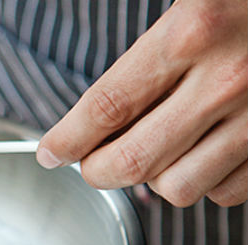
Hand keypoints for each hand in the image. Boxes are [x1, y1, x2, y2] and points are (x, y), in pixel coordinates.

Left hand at [36, 0, 246, 206]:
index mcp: (192, 34)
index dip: (67, 139)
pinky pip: (223, 192)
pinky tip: (197, 155)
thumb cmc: (242, 7)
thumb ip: (143, 65)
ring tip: (151, 154)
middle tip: (88, 164)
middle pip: (133, 160)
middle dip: (97, 171)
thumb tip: (91, 124)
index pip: (106, 106)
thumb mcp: (188, 14)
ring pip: (176, 187)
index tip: (50, 153)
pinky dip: (200, 182)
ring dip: (152, 179)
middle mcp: (226, 80)